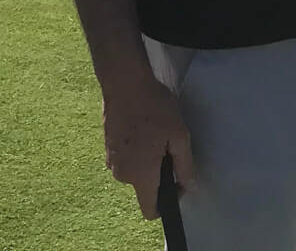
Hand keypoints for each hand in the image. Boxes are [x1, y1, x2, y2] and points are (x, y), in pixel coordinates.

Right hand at [101, 68, 193, 219]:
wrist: (124, 83)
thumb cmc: (154, 108)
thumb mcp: (179, 135)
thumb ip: (185, 166)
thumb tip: (189, 186)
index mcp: (140, 175)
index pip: (150, 211)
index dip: (167, 203)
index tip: (177, 181)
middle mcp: (122, 174)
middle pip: (144, 187)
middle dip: (159, 172)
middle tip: (169, 145)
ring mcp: (111, 161)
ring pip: (135, 171)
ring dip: (147, 159)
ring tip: (156, 133)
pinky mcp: (106, 147)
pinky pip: (126, 158)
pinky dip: (136, 150)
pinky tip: (143, 128)